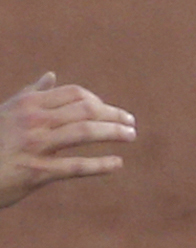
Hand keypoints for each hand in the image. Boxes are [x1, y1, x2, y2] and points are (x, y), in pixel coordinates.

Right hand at [0, 72, 136, 208]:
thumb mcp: (8, 111)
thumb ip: (32, 94)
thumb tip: (51, 75)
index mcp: (28, 104)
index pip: (75, 94)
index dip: (100, 102)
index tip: (113, 112)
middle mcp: (33, 121)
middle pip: (85, 110)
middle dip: (113, 115)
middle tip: (131, 124)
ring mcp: (35, 145)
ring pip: (84, 133)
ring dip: (114, 133)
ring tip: (131, 136)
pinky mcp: (37, 172)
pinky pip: (75, 166)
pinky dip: (100, 165)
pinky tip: (117, 164)